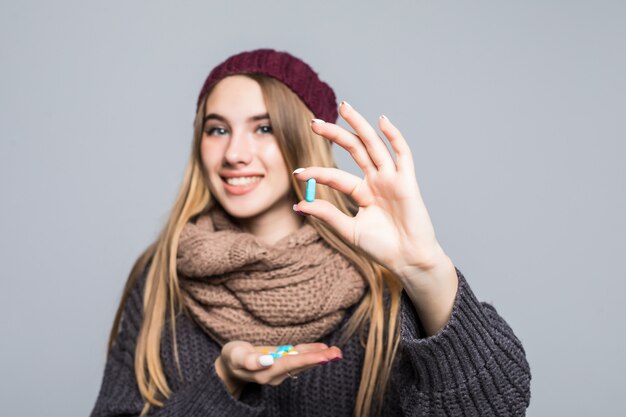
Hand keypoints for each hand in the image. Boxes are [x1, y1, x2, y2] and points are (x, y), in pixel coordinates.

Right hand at [214, 341, 341, 397]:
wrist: (229, 367)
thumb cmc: (232, 358)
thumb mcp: (235, 355)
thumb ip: (249, 359)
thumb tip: (266, 360)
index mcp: (265, 372)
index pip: (289, 364)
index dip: (307, 359)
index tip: (323, 356)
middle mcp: (275, 373)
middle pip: (300, 365)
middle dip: (319, 359)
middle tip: (337, 354)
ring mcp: (280, 370)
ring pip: (302, 362)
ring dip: (319, 356)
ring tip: (336, 352)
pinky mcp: (281, 364)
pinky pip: (298, 357)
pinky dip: (311, 352)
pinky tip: (323, 349)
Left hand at [293, 101, 445, 278]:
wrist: (408, 260)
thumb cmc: (382, 248)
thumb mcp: (348, 230)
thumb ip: (327, 214)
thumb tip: (298, 204)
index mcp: (362, 192)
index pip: (336, 176)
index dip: (317, 173)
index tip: (298, 173)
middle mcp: (376, 181)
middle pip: (354, 150)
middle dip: (335, 134)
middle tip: (314, 122)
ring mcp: (392, 179)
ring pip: (374, 145)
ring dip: (359, 125)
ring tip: (344, 107)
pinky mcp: (407, 182)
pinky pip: (403, 154)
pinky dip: (394, 136)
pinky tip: (382, 121)